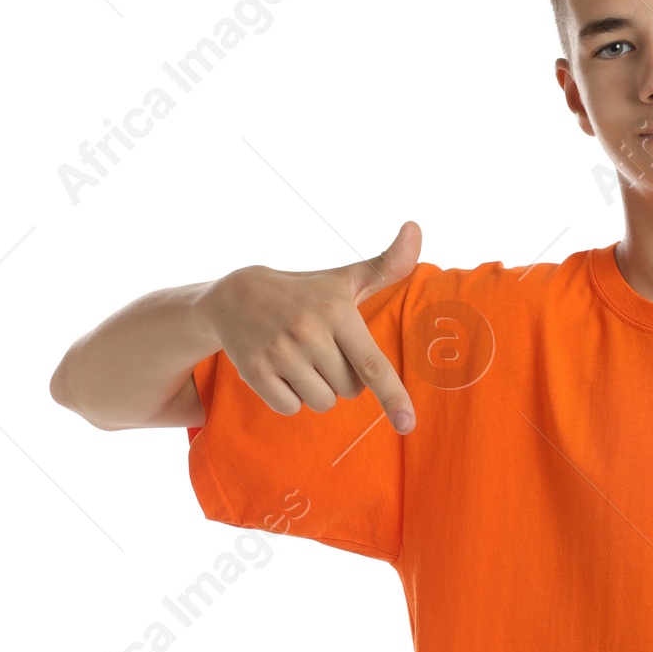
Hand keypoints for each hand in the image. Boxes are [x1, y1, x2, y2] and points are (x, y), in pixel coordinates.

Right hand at [203, 221, 421, 433]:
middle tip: (322, 349)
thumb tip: (416, 227)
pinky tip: (280, 369)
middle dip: (342, 378)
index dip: (393, 396)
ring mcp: (279, 353)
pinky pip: (290, 408)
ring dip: (317, 390)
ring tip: (301, 359)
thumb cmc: (306, 293)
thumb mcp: (346, 279)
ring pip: (322, 402)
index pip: (373, 365)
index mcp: (337, 312)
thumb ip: (388, 265)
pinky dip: (290, 397)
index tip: (407, 424)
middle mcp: (308, 332)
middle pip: (350, 390)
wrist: (237, 297)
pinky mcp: (255, 371)